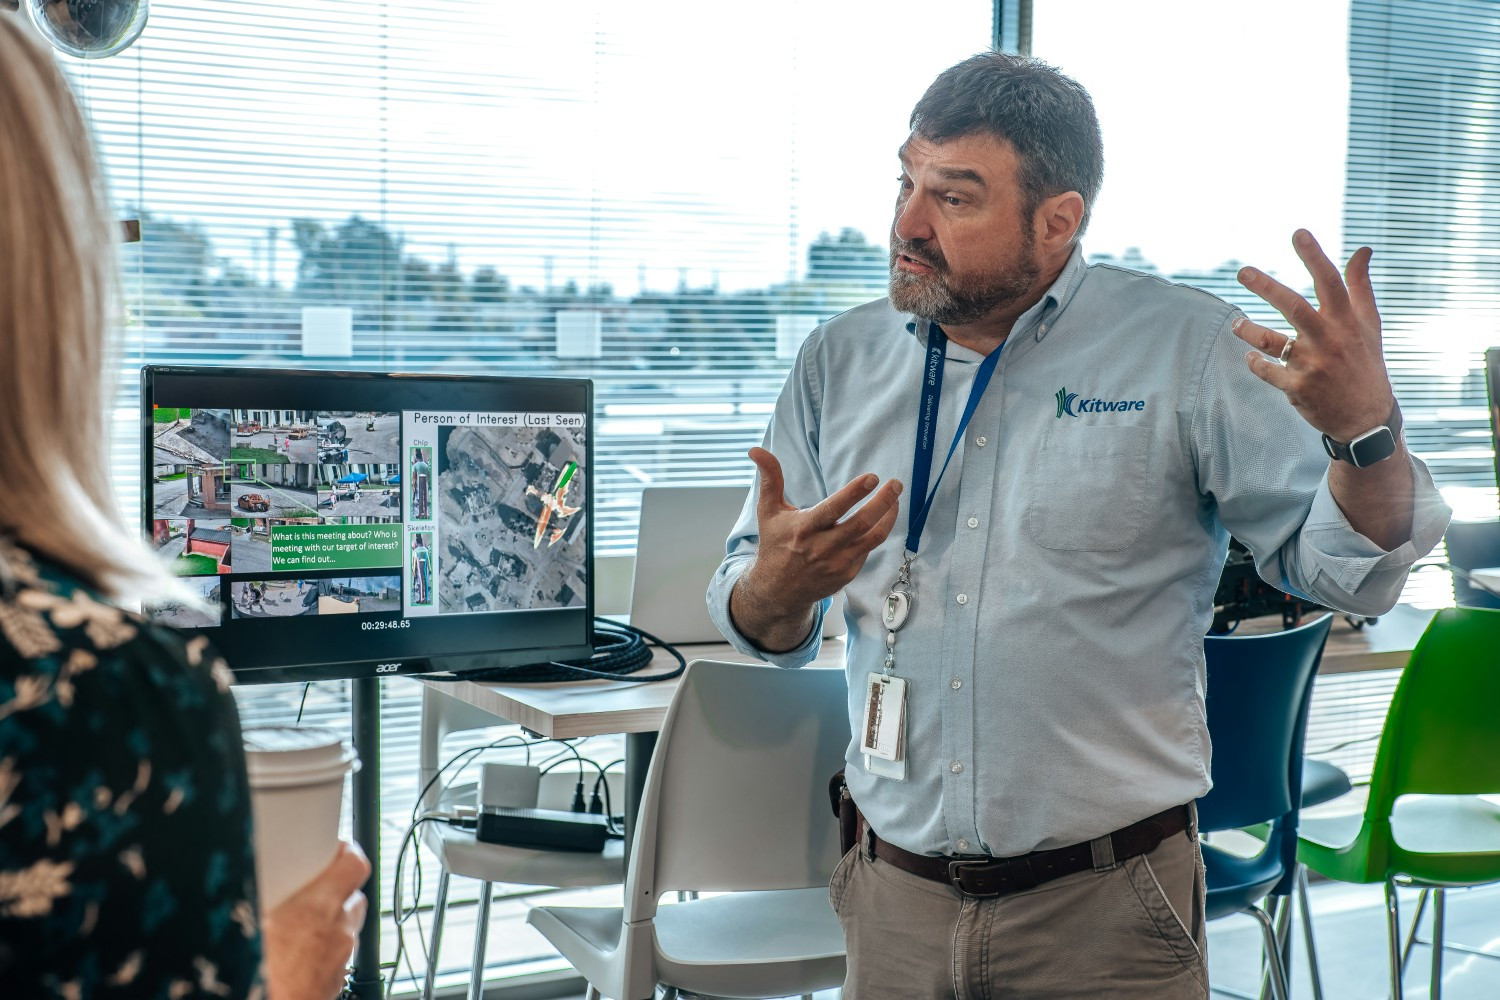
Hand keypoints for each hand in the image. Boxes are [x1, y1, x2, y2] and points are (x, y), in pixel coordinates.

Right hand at [262, 841, 369, 999]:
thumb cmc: (258, 975)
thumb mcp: (247, 919)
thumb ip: (263, 892)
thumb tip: (251, 875)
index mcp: (318, 908)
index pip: (354, 864)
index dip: (346, 853)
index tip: (332, 849)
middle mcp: (338, 933)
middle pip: (353, 898)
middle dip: (336, 890)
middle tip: (311, 889)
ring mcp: (339, 960)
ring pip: (346, 930)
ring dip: (330, 923)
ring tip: (298, 925)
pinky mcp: (334, 983)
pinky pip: (337, 957)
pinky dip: (324, 951)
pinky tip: (297, 955)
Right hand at [739, 447, 902, 609]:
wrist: (778, 590)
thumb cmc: (775, 545)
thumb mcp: (768, 512)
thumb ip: (770, 479)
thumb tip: (756, 450)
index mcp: (804, 529)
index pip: (834, 508)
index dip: (854, 492)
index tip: (873, 477)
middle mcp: (822, 547)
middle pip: (861, 523)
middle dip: (883, 501)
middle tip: (896, 483)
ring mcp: (837, 563)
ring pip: (873, 538)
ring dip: (888, 517)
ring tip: (895, 499)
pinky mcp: (847, 574)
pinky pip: (868, 550)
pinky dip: (876, 532)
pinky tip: (880, 519)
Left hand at [1233, 229, 1396, 442]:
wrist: (1366, 417)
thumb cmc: (1365, 363)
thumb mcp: (1370, 325)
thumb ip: (1361, 287)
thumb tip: (1362, 250)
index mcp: (1347, 321)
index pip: (1330, 282)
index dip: (1314, 256)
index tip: (1298, 233)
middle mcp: (1329, 340)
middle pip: (1294, 307)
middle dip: (1266, 287)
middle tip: (1242, 271)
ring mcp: (1312, 365)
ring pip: (1272, 340)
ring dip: (1249, 330)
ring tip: (1236, 323)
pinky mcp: (1297, 389)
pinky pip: (1266, 371)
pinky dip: (1255, 362)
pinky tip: (1250, 356)